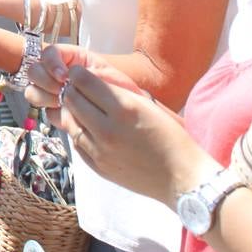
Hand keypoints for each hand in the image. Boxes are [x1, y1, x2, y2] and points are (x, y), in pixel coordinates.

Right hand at [26, 45, 146, 125]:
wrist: (132, 115)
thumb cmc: (122, 90)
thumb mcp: (107, 75)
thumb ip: (86, 74)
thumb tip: (67, 80)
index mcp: (71, 58)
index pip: (47, 53)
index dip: (51, 63)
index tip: (63, 76)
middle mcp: (59, 74)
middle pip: (34, 71)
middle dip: (45, 81)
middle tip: (61, 91)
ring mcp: (56, 92)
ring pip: (33, 91)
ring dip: (44, 97)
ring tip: (63, 103)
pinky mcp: (58, 111)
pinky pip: (45, 111)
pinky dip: (52, 113)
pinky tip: (67, 116)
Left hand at [58, 65, 210, 204]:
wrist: (182, 178)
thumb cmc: (170, 137)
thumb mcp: (147, 105)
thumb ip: (116, 91)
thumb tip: (89, 77)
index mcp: (124, 108)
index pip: (84, 81)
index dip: (78, 73)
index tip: (79, 73)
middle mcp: (108, 129)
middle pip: (72, 99)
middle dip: (71, 89)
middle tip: (77, 88)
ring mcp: (100, 151)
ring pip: (68, 121)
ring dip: (71, 110)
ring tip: (80, 107)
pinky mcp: (98, 167)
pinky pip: (76, 142)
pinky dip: (77, 131)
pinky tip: (86, 127)